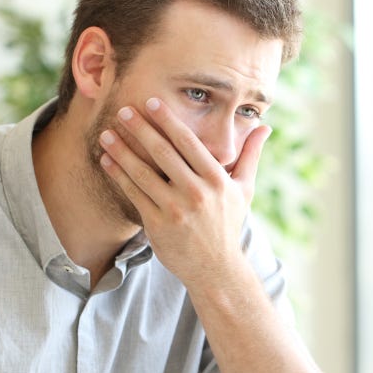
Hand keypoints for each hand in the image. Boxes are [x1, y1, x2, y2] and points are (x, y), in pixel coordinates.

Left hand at [99, 96, 270, 286]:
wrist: (216, 269)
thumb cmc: (228, 224)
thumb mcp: (245, 189)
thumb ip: (251, 155)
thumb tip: (265, 126)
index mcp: (217, 179)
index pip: (189, 142)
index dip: (168, 120)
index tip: (152, 102)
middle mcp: (196, 192)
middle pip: (163, 153)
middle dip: (141, 129)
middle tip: (124, 110)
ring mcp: (176, 210)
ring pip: (143, 173)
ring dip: (122, 151)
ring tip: (107, 134)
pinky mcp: (158, 225)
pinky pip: (134, 195)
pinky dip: (119, 176)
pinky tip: (107, 161)